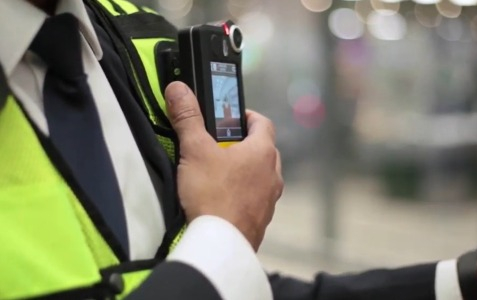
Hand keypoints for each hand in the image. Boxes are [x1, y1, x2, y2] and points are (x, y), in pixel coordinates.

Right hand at [164, 82, 283, 250]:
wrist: (220, 243)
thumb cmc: (212, 193)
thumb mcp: (195, 151)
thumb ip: (187, 118)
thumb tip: (178, 88)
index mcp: (262, 152)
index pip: (263, 123)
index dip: (247, 116)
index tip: (231, 117)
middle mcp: (273, 174)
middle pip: (264, 149)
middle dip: (244, 144)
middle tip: (220, 145)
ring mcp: (271, 199)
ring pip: (262, 176)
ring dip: (246, 170)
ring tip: (220, 173)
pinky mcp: (262, 220)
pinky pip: (257, 199)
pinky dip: (245, 194)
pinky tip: (223, 200)